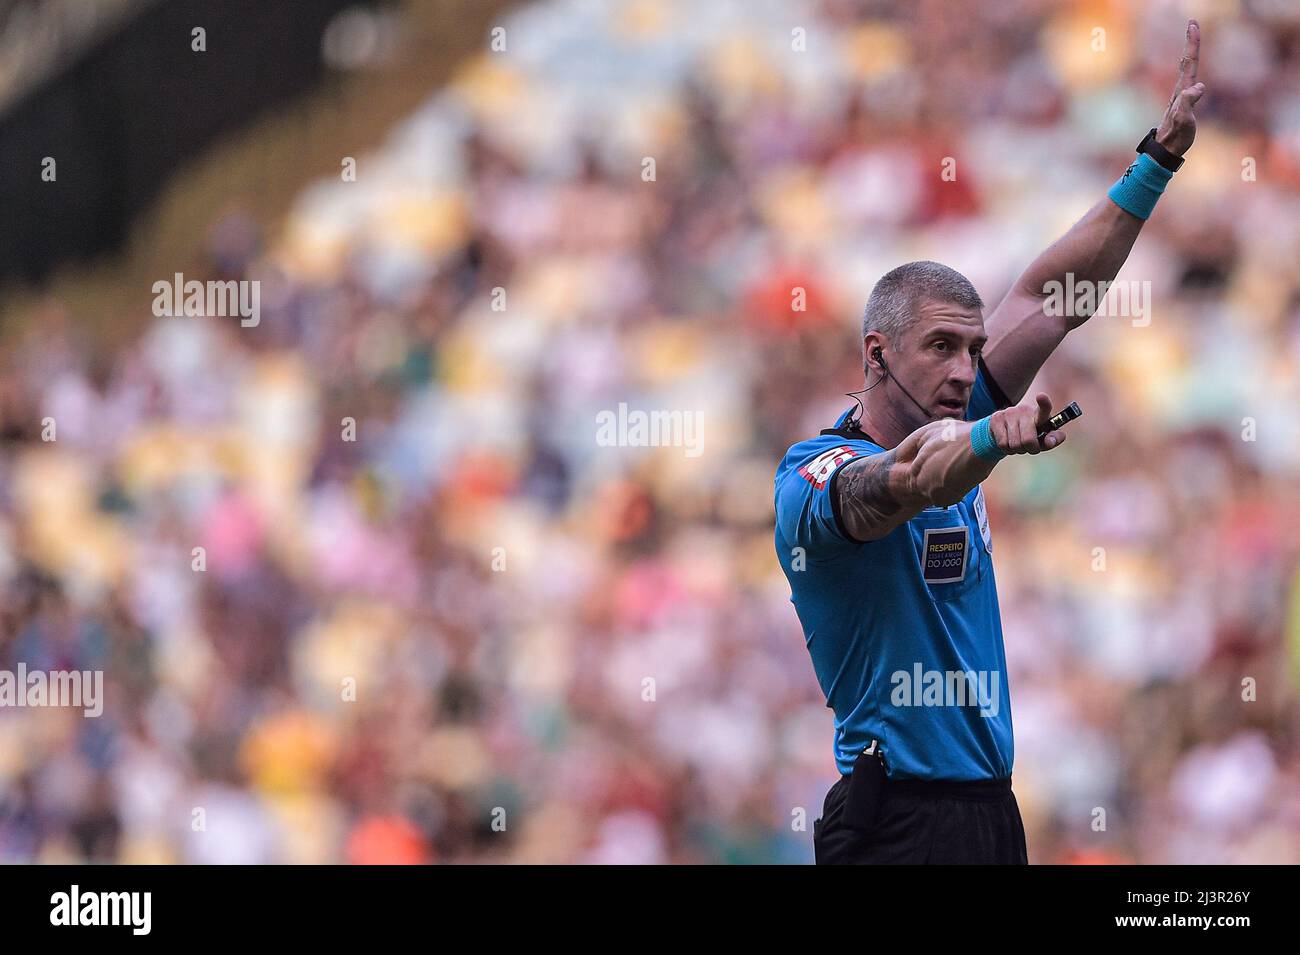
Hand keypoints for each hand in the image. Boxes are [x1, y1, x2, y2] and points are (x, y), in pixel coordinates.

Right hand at [990, 392, 1065, 454]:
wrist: (1006, 429)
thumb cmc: (1031, 434)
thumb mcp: (1044, 437)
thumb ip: (1052, 440)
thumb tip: (1051, 442)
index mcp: (1039, 414)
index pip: (1044, 408)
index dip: (1044, 402)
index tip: (1041, 396)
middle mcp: (1024, 410)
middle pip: (1028, 440)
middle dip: (1030, 449)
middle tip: (1030, 448)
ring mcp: (1009, 413)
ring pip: (1014, 444)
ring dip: (1018, 450)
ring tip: (1018, 444)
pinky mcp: (996, 418)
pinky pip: (1003, 444)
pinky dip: (1007, 449)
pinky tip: (1008, 443)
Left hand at [1154, 19, 1205, 156]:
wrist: (1165, 150)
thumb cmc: (1176, 137)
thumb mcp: (1183, 121)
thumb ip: (1188, 104)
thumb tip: (1199, 87)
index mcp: (1183, 91)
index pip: (1190, 63)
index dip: (1192, 44)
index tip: (1192, 25)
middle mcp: (1181, 90)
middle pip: (1188, 62)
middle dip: (1191, 42)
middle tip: (1192, 24)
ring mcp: (1182, 96)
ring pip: (1187, 69)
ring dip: (1191, 51)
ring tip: (1192, 36)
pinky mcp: (1183, 102)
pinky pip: (1189, 79)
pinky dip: (1191, 67)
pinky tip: (1191, 64)